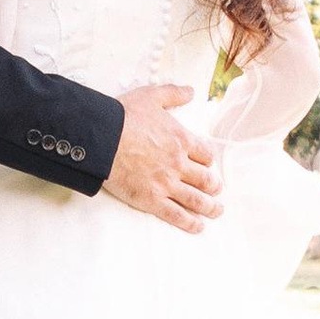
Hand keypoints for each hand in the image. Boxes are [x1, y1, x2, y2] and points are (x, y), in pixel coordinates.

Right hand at [105, 84, 220, 232]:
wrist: (103, 138)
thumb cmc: (124, 116)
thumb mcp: (152, 96)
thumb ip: (173, 94)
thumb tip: (190, 91)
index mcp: (181, 140)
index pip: (205, 155)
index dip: (208, 161)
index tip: (208, 165)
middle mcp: (179, 164)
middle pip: (206, 179)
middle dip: (214, 186)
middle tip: (217, 191)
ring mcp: (167, 183)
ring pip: (196, 200)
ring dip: (210, 207)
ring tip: (216, 211)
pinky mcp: (152, 199)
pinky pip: (176, 215)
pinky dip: (190, 223)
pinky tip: (198, 226)